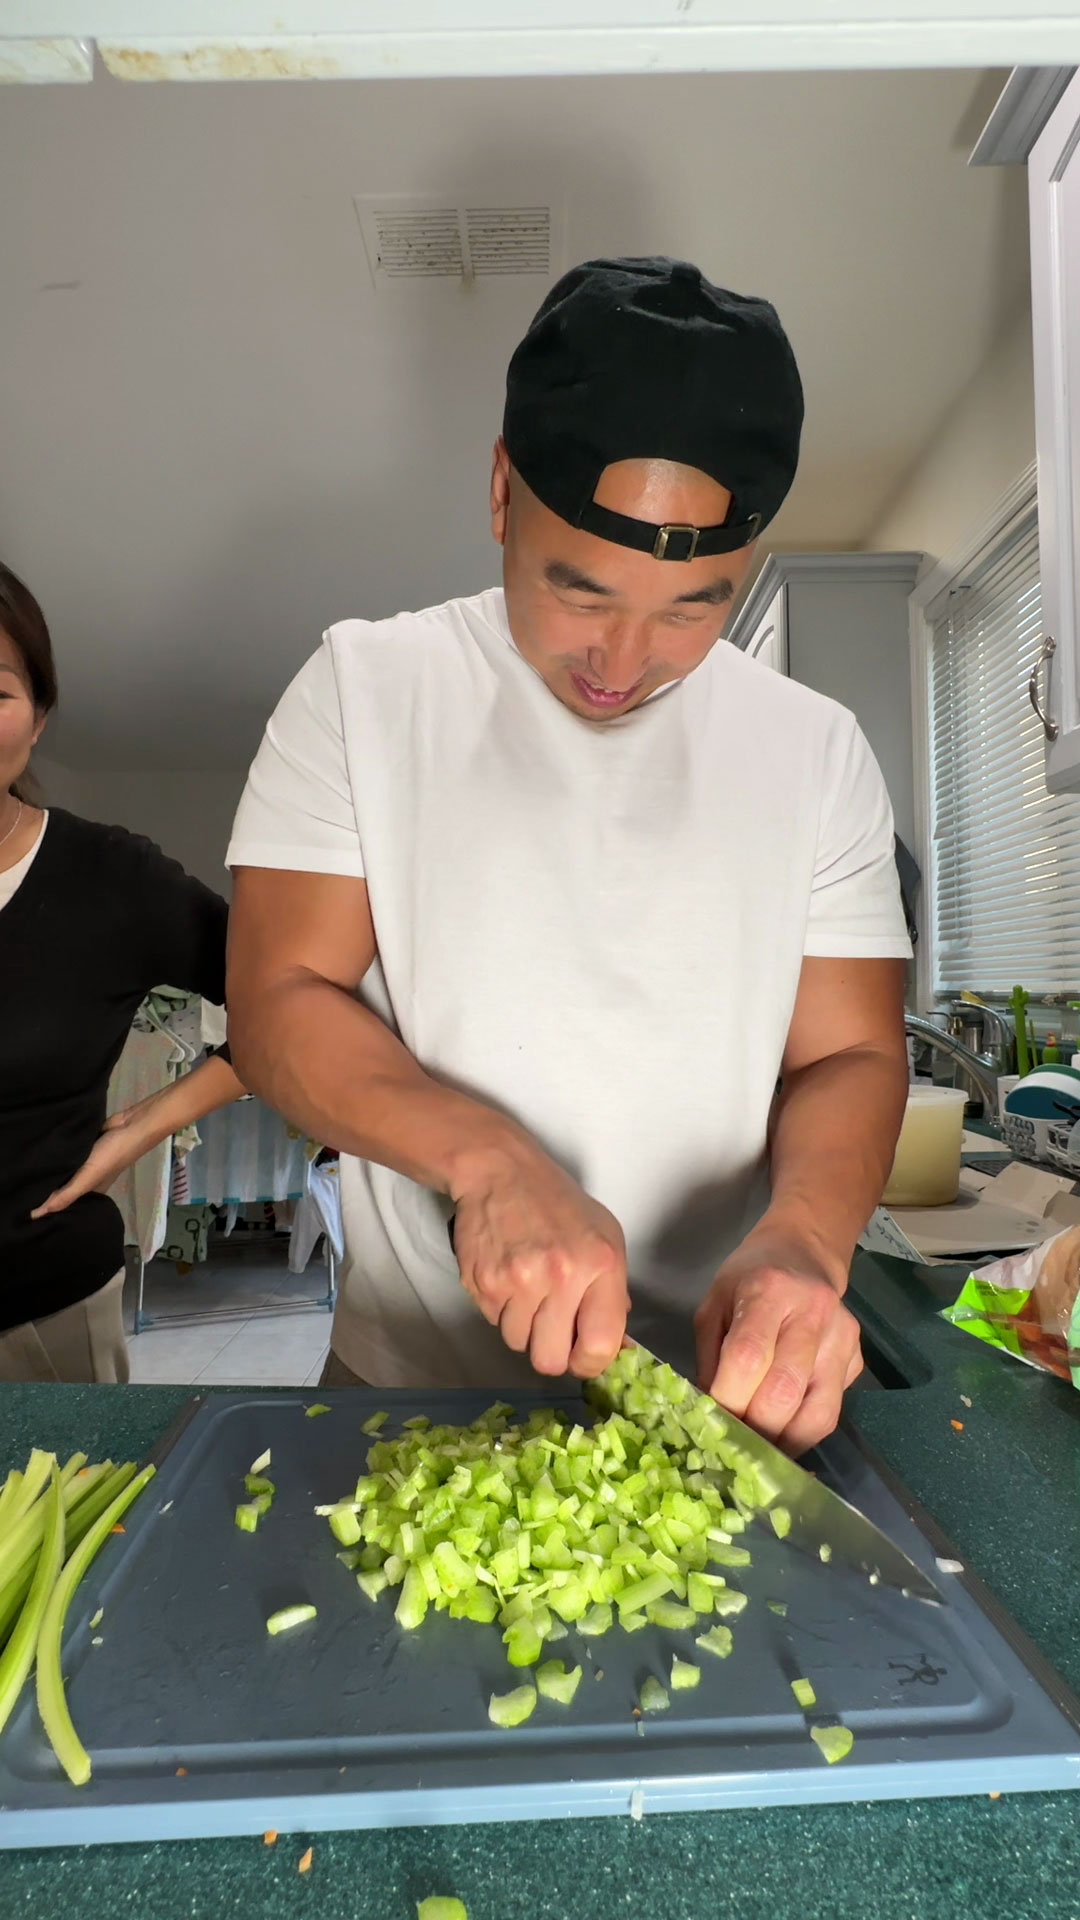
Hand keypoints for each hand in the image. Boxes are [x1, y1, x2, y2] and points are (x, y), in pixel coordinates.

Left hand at [30, 1109, 152, 1217]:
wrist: (130, 1125)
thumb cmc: (111, 1155)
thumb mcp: (88, 1178)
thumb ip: (65, 1195)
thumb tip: (36, 1215)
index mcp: (90, 1191)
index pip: (66, 1204)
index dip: (49, 1209)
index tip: (25, 1214)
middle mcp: (85, 1177)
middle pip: (61, 1186)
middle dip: (44, 1189)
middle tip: (15, 1194)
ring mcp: (84, 1160)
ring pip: (62, 1169)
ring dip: (47, 1170)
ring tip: (20, 1174)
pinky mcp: (81, 1144)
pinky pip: (64, 1153)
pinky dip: (54, 1154)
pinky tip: (36, 1154)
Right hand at [451, 1147, 628, 1378]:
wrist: (501, 1172)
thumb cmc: (559, 1204)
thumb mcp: (605, 1235)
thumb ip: (614, 1292)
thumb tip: (614, 1345)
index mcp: (600, 1265)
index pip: (599, 1346)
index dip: (590, 1363)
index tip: (584, 1354)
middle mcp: (560, 1275)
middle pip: (550, 1360)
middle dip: (552, 1351)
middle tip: (552, 1329)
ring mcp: (517, 1280)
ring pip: (518, 1343)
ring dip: (524, 1328)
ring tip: (528, 1291)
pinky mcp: (483, 1282)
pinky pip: (493, 1322)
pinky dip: (501, 1309)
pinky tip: (508, 1277)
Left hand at [693, 1226, 862, 1454]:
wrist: (803, 1254)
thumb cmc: (749, 1280)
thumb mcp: (714, 1305)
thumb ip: (711, 1359)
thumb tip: (709, 1417)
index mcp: (768, 1290)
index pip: (749, 1356)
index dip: (729, 1399)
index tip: (711, 1424)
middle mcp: (813, 1313)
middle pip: (785, 1391)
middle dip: (755, 1429)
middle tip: (732, 1446)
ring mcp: (842, 1338)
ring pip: (818, 1413)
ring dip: (784, 1443)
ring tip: (759, 1453)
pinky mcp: (858, 1359)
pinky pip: (831, 1411)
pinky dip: (804, 1431)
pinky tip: (782, 1431)